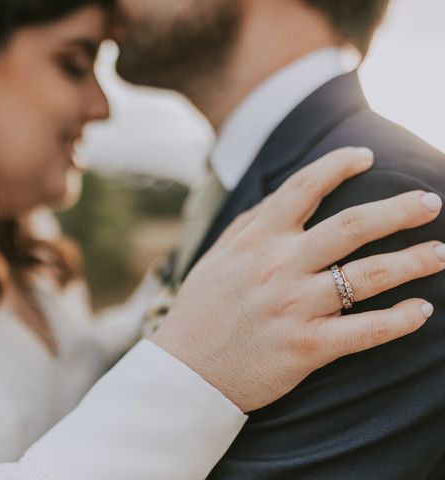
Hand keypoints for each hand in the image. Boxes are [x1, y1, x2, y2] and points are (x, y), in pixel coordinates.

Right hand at [153, 147, 444, 411]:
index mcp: (255, 241)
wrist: (185, 374)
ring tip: (440, 253)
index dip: (337, 165)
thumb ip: (249, 225)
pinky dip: (399, 320)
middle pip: (351, 227)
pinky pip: (365, 331)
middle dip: (399, 210)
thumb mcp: (215, 259)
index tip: (365, 156)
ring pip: (367, 276)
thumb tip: (284, 198)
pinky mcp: (306, 348)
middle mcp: (278, 268)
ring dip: (412, 261)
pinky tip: (421, 311)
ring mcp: (294, 308)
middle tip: (431, 202)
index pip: (302, 189)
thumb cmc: (200, 312)